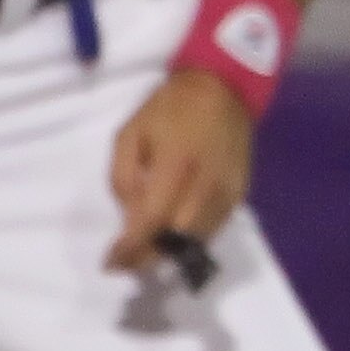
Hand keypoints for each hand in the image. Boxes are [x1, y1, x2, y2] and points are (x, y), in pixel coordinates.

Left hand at [105, 70, 251, 275]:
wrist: (222, 88)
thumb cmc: (170, 109)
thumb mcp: (130, 133)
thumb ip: (123, 177)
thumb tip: (128, 217)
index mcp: (176, 164)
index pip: (151, 221)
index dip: (130, 249)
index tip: (110, 262)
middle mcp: (205, 183)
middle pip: (175, 239)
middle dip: (146, 257)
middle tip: (125, 262)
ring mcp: (226, 191)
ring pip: (195, 240)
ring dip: (168, 252)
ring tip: (146, 252)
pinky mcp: (239, 193)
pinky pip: (213, 229)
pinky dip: (190, 239)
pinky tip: (174, 235)